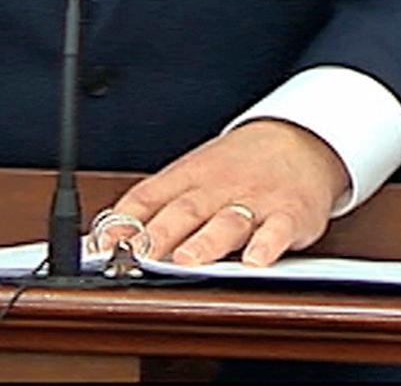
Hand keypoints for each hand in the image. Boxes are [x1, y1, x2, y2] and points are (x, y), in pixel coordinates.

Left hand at [95, 119, 350, 267]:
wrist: (299, 139)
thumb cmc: (238, 165)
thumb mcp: (193, 174)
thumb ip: (156, 205)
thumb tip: (108, 236)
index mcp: (188, 177)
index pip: (148, 196)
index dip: (123, 222)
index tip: (101, 245)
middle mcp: (218, 188)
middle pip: (184, 211)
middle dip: (160, 235)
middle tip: (139, 256)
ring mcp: (254, 201)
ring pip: (227, 221)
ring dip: (206, 242)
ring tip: (188, 260)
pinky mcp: (289, 214)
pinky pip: (278, 230)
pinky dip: (267, 245)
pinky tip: (255, 260)